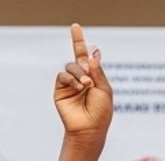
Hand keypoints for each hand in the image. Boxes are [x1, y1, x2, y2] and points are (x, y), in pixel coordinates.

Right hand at [52, 24, 113, 139]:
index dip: (79, 41)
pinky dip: (71, 79)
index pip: (86, 55)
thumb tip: (93, 52)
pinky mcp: (60, 90)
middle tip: (90, 79)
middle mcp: (81, 78)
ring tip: (86, 85)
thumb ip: (97, 71)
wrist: (89, 129)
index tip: (75, 27)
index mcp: (93, 76)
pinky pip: (62, 76)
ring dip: (79, 73)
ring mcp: (70, 84)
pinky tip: (78, 87)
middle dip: (84, 63)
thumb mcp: (104, 89)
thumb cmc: (101, 112)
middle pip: (78, 58)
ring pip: (71, 66)